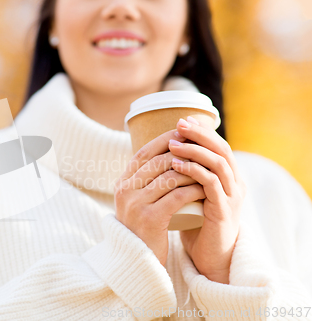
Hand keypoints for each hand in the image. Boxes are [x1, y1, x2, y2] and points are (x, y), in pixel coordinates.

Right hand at [115, 129, 204, 265]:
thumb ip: (143, 182)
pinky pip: (177, 196)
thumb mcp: (136, 203)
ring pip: (170, 176)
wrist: (136, 262)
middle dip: (183, 151)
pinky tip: (206, 187)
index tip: (184, 134)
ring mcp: (135, 204)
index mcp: (121, 184)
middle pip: (158, 161)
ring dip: (192, 169)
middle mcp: (124, 191)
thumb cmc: (143, 230)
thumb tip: (164, 155)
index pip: (143, 153)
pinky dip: (194, 189)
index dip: (164, 140)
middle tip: (203, 149)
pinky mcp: (150, 218)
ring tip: (208, 168)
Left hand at [169, 116, 246, 283]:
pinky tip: (176, 166)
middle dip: (199, 134)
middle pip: (221, 148)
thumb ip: (186, 177)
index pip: (218, 145)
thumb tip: (161, 156)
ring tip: (173, 144)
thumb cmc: (196, 223)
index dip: (202, 132)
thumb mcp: (192, 194)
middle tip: (179, 124)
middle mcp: (235, 183)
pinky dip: (193, 171)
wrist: (209, 255)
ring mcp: (232, 196)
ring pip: (218, 163)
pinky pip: (211, 183)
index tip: (181, 121)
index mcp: (229, 177)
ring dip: (194, 151)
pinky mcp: (224, 209)